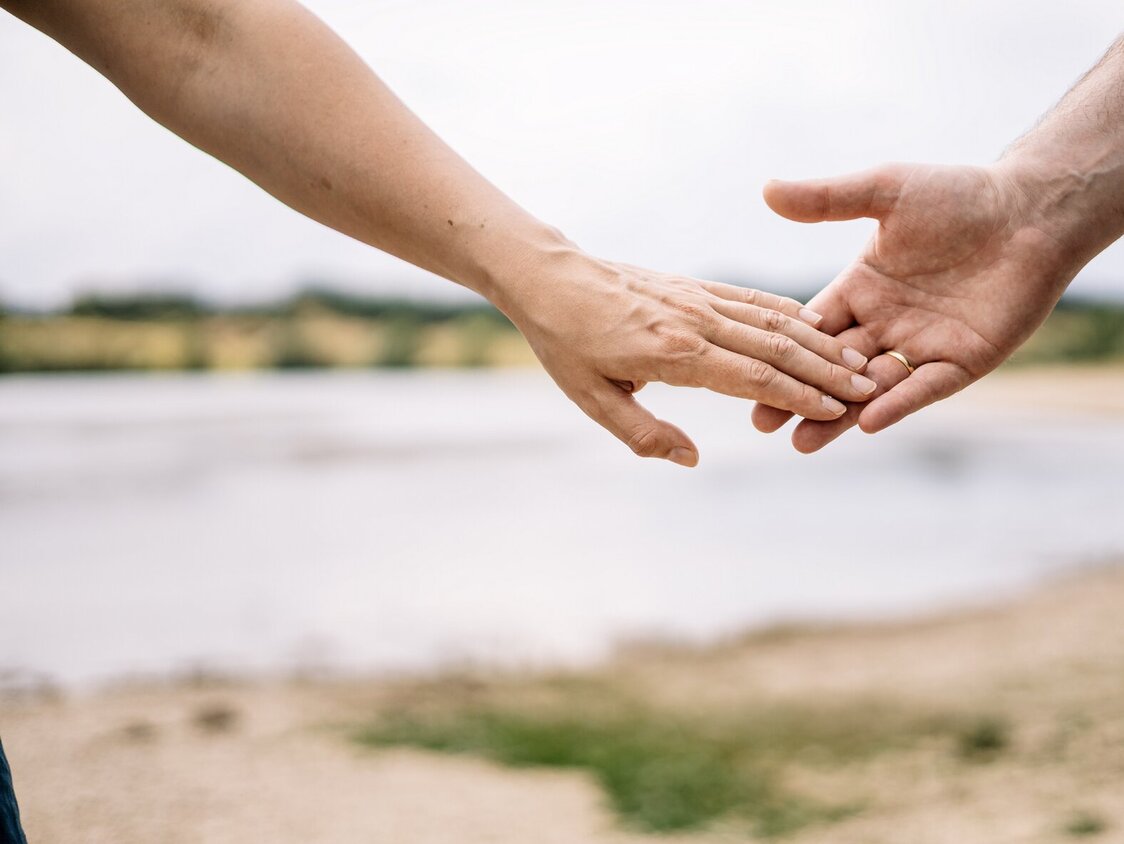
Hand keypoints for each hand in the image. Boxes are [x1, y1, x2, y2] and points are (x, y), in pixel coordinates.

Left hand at [498, 247, 877, 465]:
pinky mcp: (694, 286)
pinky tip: (814, 326)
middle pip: (776, 348)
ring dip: (818, 343)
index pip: (753, 379)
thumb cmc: (565, 343)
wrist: (549, 278)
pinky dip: (788, 313)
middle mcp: (695, 322)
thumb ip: (644, 434)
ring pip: (772, 320)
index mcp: (674, 355)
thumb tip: (692, 460)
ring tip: (855, 362)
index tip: (836, 411)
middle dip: (826, 372)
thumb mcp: (592, 400)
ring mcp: (698, 299)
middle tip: (867, 391)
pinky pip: (751, 299)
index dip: (800, 397)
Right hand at [750, 161, 1081, 451]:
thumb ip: (827, 199)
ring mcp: (922, 346)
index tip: (742, 374)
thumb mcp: (885, 190)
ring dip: (838, 415)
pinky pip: (924, 387)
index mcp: (861, 290)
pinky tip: (868, 420)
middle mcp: (885, 324)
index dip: (778, 352)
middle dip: (798, 395)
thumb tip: (767, 190)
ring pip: (871, 389)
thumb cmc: (960, 195)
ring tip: (802, 442)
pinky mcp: (962, 361)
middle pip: (831, 368)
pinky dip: (897, 404)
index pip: (811, 329)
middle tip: (762, 422)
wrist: (1032, 210)